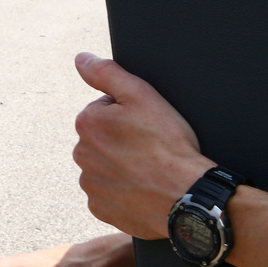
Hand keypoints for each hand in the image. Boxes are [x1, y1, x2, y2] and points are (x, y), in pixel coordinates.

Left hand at [73, 53, 212, 239]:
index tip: (148, 126)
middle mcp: (81, 153)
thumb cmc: (168, 145)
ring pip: (105, 166)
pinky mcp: (101, 208)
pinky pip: (109, 194)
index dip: (130, 114)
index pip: (105, 109)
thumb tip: (81, 58)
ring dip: (122, 166)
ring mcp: (90, 184)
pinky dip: (123, 191)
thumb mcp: (141, 95)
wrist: (186, 196)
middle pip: (103, 138)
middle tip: (150, 147)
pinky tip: (143, 187)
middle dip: (122, 140)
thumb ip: (106, 72)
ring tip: (149, 168)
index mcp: (87, 123)